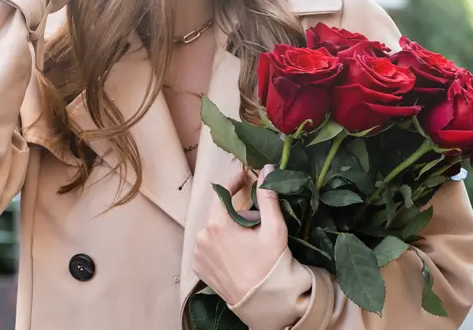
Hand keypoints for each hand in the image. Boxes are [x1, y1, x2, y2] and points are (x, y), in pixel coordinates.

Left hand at [192, 165, 287, 305]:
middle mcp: (201, 237)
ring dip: (229, 229)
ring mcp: (197, 254)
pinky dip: (221, 244)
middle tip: (258, 222)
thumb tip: (266, 169)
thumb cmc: (270, 265)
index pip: (222, 193)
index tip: (245, 176)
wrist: (263, 303)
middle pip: (220, 214)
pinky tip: (236, 253)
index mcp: (217, 225)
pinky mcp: (198, 267)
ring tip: (248, 241)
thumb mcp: (274, 229)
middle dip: (238, 213)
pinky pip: (209, 246)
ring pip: (214, 230)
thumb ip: (268, 197)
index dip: (234, 182)